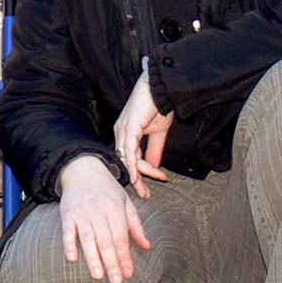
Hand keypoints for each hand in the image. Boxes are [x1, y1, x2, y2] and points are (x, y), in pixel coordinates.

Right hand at [56, 154, 152, 282]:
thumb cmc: (107, 190)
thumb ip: (136, 225)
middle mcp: (98, 211)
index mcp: (115, 208)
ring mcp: (81, 212)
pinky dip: (69, 245)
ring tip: (98, 275)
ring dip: (93, 258)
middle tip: (116, 281)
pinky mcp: (67, 214)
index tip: (129, 273)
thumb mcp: (126, 202)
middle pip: (105, 241)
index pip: (121, 237)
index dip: (125, 256)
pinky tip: (73, 259)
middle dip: (112, 262)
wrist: (82, 169)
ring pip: (88, 238)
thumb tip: (147, 246)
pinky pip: (67, 232)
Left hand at [113, 68, 173, 197]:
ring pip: (126, 159)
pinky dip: (132, 166)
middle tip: (145, 194)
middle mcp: (121, 133)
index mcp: (126, 133)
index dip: (142, 172)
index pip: (131, 158)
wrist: (161, 88)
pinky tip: (136, 177)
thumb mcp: (158, 132)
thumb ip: (155, 149)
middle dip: (137, 179)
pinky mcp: (128, 128)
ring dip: (136, 176)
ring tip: (144, 190)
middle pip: (126, 161)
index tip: (157, 181)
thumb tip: (156, 165)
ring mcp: (123, 130)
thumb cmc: (158, 105)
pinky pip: (128, 152)